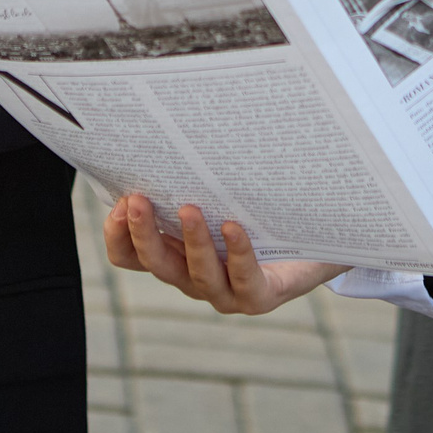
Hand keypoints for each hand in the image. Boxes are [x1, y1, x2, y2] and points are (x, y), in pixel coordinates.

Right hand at [101, 193, 345, 316]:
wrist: (314, 244)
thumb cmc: (258, 214)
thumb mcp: (219, 196)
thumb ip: (191, 181)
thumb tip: (169, 136)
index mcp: (175, 255)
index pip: (130, 255)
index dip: (118, 235)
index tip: (119, 202)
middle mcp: (193, 277)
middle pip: (157, 264)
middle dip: (143, 233)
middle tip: (136, 201)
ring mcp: (225, 292)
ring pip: (197, 273)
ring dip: (191, 240)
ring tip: (189, 209)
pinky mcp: (258, 296)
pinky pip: (243, 279)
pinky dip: (237, 253)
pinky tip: (234, 227)